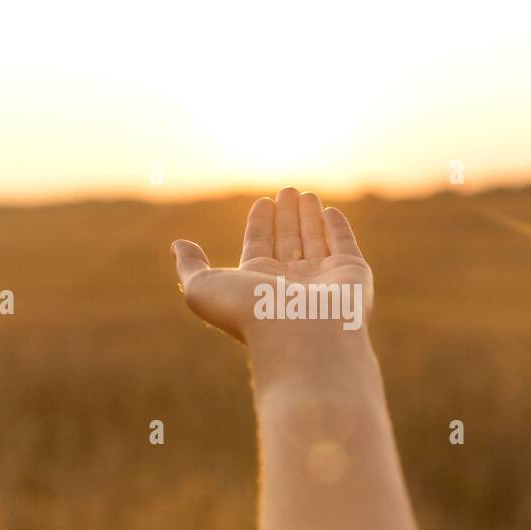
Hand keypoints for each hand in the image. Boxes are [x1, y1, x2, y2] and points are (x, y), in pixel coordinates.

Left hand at [171, 187, 373, 345]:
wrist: (302, 338)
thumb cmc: (251, 314)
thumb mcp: (203, 289)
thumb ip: (190, 266)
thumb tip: (178, 245)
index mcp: (259, 284)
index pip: (259, 246)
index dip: (260, 223)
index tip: (262, 202)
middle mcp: (291, 282)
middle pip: (288, 240)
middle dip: (286, 215)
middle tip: (287, 190)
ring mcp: (323, 278)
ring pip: (314, 239)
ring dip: (309, 216)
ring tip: (304, 193)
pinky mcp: (352, 274)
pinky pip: (344, 245)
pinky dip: (338, 228)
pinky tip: (331, 211)